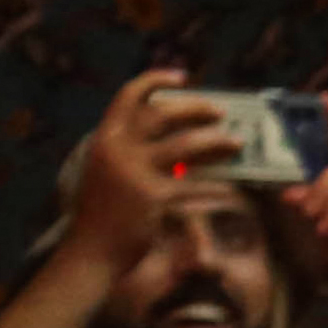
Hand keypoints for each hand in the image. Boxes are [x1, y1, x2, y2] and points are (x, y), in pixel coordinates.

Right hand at [64, 71, 231, 279]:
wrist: (91, 251)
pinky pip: (195, 185)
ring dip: (216, 141)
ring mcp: (136, 172)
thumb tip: (172, 134)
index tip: (182, 76)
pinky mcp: (155, 197)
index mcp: (105, 138)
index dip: (155, 79)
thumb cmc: (102, 212)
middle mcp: (118, 149)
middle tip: (221, 112)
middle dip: (197, 108)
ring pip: (186, 144)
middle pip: (164, 114)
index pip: (128, 96)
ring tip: (236, 143)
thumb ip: (129, 149)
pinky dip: (215, 185)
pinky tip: (232, 187)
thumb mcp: (105, 170)